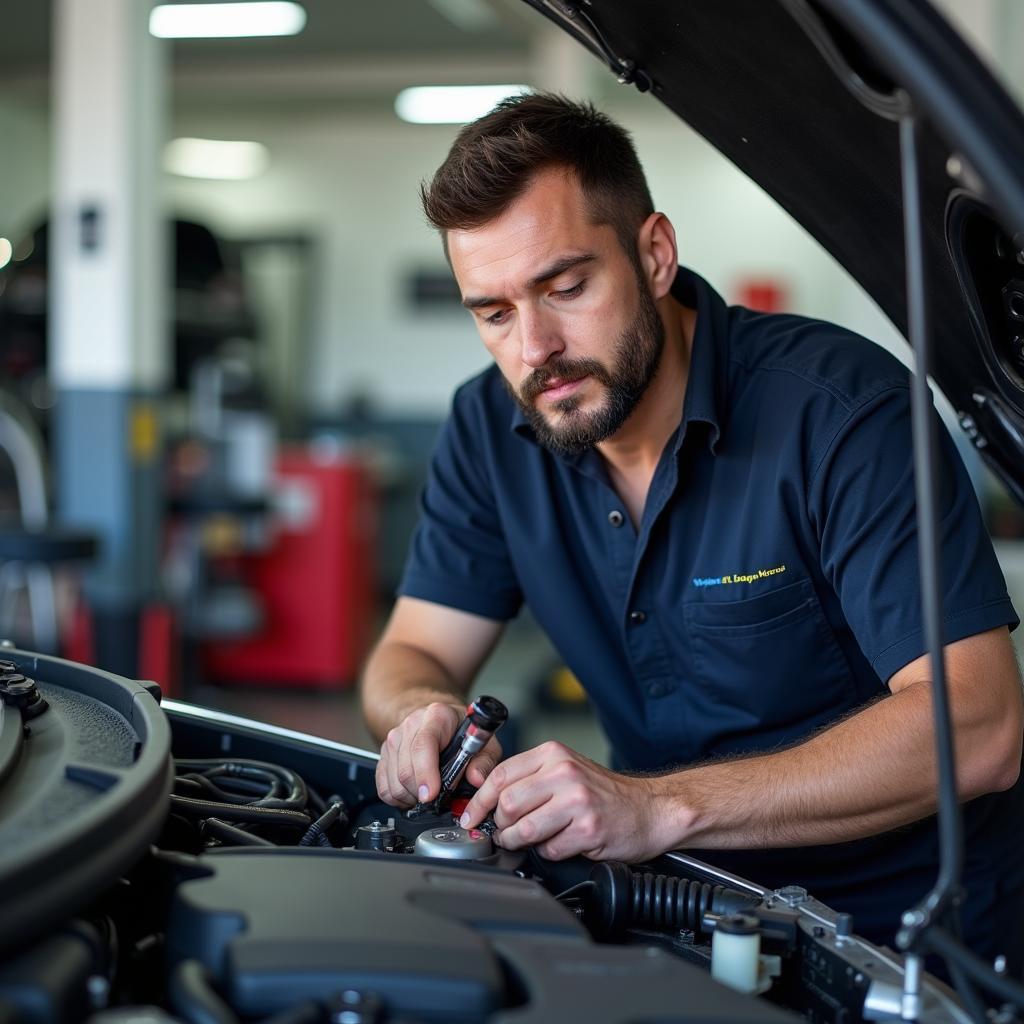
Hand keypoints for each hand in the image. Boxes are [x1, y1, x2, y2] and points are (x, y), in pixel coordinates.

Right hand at [375, 701, 503, 807]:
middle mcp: (411, 724)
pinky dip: (398, 798)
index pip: (423, 745)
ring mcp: (395, 737)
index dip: (425, 773)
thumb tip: (476, 779)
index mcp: (437, 716)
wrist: (440, 718)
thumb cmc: (462, 731)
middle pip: (406, 769)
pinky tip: (413, 792)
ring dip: (411, 797)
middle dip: (422, 793)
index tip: (431, 794)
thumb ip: (484, 761)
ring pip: (394, 781)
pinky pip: (383, 786)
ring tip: (428, 792)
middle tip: (438, 797)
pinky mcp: (384, 752)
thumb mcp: (483, 742)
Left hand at [459, 740, 670, 860]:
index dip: (479, 800)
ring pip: (523, 828)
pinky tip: (561, 844)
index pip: (500, 774)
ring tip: (528, 841)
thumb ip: (531, 778)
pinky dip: (549, 853)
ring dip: (518, 842)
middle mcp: (564, 773)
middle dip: (499, 824)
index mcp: (553, 754)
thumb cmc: (604, 793)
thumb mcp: (566, 770)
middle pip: (507, 803)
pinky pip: (549, 849)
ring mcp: (577, 801)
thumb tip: (489, 799)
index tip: (471, 816)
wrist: (650, 809)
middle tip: (504, 832)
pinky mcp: (588, 829)